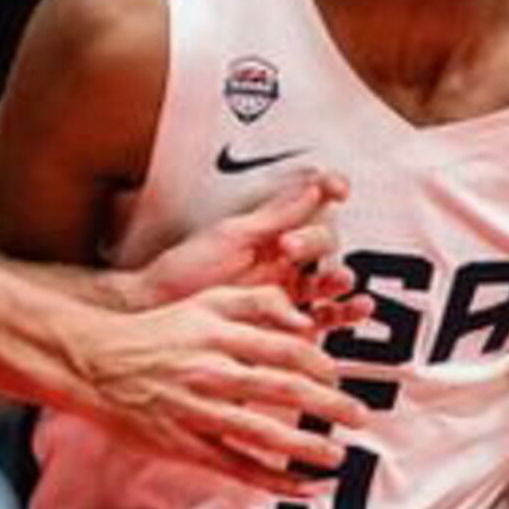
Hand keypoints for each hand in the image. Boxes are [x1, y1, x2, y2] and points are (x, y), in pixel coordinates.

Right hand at [66, 283, 365, 482]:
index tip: (337, 376)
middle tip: (360, 417)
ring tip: (338, 456)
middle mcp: (214, 372)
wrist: (96, 363)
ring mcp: (199, 412)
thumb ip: (258, 303)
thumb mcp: (206, 300)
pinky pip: (238, 468)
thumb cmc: (158, 331)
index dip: (323, 364)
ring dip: (308, 447)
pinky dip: (275, 481)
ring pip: (265, 434)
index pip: (290, 349)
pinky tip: (305, 487)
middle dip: (331, 406)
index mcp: (222, 334)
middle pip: (286, 390)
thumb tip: (305, 320)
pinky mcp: (185, 445)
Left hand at [123, 169, 367, 331]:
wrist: (158, 311)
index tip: (336, 188)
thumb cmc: (183, 273)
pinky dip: (342, 312)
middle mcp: (283, 258)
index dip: (329, 191)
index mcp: (270, 231)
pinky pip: (324, 316)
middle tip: (289, 246)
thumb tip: (310, 186)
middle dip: (314, 240)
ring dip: (340, 277)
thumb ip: (274, 215)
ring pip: (329, 279)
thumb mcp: (230, 236)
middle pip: (323, 241)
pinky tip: (350, 308)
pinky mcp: (288, 322)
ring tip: (339, 280)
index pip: (311, 203)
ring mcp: (287, 290)